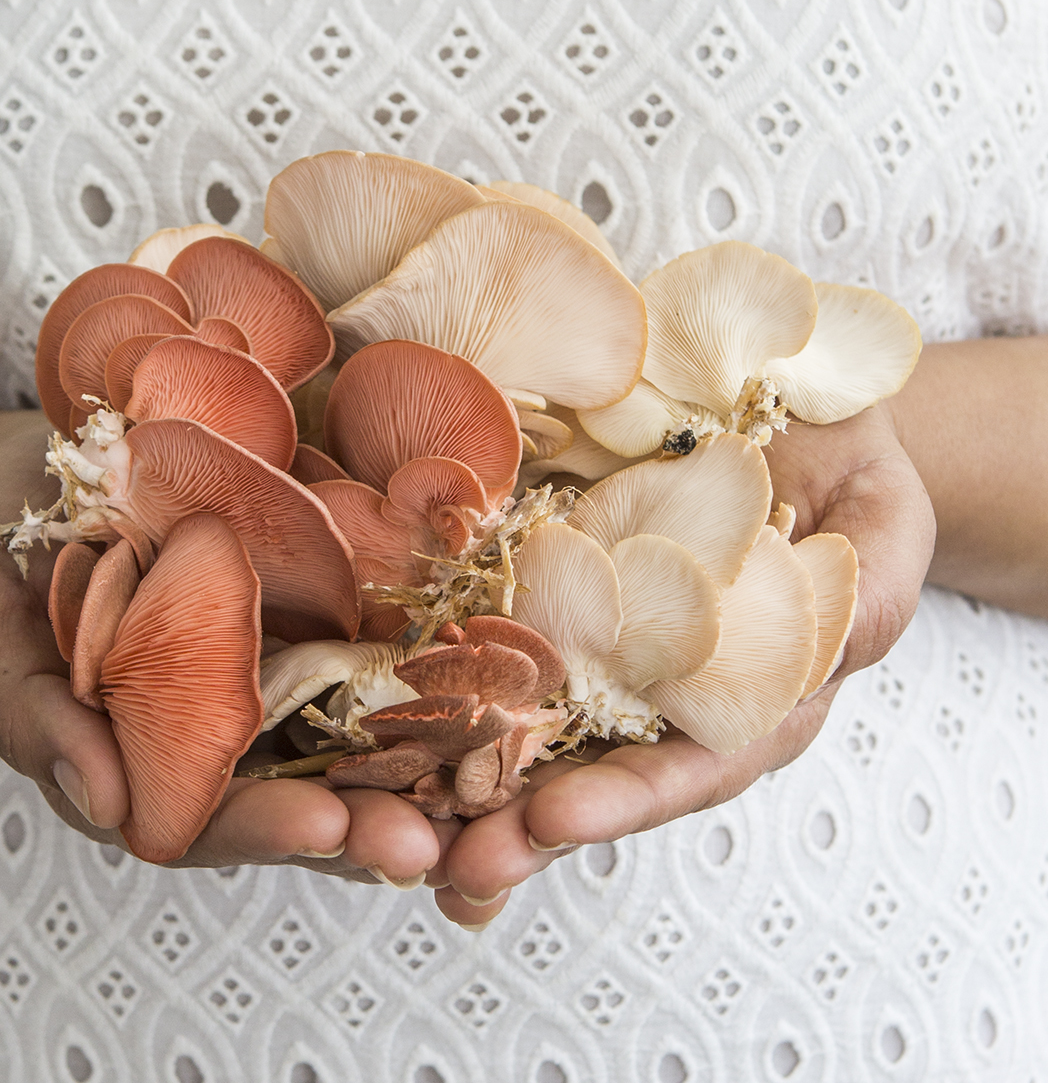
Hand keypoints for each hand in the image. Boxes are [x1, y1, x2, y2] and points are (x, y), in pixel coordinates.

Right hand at [0, 419, 445, 883]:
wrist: (49, 468)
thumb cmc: (3, 561)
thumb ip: (29, 718)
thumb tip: (108, 806)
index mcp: (149, 760)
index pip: (211, 821)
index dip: (264, 831)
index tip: (321, 829)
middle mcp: (228, 727)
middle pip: (306, 792)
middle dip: (367, 823)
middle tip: (426, 843)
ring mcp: (278, 666)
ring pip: (357, 729)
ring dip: (419, 759)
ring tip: (479, 775)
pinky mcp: (316, 602)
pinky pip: (376, 638)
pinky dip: (430, 663)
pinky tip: (481, 664)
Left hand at [432, 404, 935, 926]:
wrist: (784, 408)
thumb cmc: (848, 470)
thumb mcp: (881, 525)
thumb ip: (867, 600)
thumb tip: (833, 658)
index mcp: (750, 697)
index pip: (692, 765)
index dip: (628, 797)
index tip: (555, 819)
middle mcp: (663, 687)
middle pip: (592, 771)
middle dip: (520, 823)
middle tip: (452, 862)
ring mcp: (600, 640)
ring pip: (528, 723)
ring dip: (464, 774)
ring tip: (398, 822)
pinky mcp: (551, 590)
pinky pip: (494, 637)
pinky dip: (444, 678)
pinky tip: (390, 707)